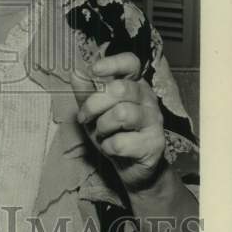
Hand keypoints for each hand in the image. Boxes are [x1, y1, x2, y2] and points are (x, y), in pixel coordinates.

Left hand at [70, 52, 165, 192]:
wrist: (130, 167)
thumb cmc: (112, 133)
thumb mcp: (94, 111)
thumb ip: (85, 91)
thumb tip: (76, 72)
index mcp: (134, 84)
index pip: (131, 63)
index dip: (113, 63)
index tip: (94, 70)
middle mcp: (148, 98)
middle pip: (120, 89)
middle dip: (94, 105)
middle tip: (85, 117)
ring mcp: (154, 120)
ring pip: (122, 114)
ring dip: (102, 126)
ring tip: (102, 133)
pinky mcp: (155, 144)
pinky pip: (122, 142)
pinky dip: (108, 147)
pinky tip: (113, 148)